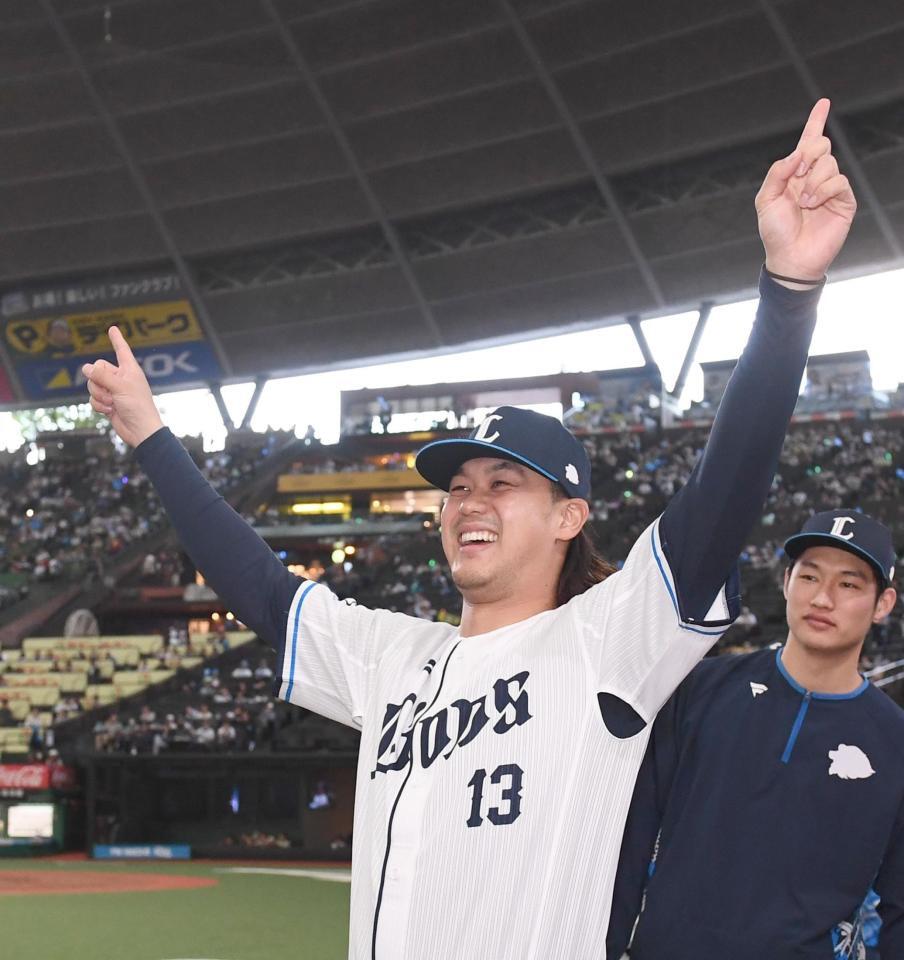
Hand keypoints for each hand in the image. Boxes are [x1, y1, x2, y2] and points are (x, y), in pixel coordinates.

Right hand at [82, 326, 163, 446]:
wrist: (139, 430)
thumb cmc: (138, 407)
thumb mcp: (120, 387)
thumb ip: (101, 375)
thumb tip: (86, 368)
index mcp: (130, 370)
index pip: (122, 350)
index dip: (117, 340)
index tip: (113, 329)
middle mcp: (121, 378)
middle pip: (97, 370)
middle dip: (98, 382)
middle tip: (110, 392)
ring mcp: (113, 391)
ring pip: (93, 385)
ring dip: (99, 395)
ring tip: (112, 403)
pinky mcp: (108, 403)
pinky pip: (93, 399)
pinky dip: (99, 405)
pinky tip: (109, 411)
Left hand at [755, 98, 855, 282]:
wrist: (790, 257)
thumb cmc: (775, 232)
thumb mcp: (765, 200)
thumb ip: (776, 173)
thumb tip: (795, 154)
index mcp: (794, 174)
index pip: (807, 143)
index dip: (816, 122)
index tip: (823, 103)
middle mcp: (813, 177)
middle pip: (821, 145)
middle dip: (809, 153)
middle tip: (798, 173)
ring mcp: (830, 188)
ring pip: (829, 162)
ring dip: (812, 180)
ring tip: (803, 202)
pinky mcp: (844, 200)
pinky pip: (838, 180)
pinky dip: (823, 190)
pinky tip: (813, 204)